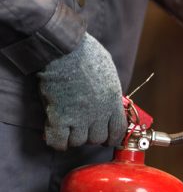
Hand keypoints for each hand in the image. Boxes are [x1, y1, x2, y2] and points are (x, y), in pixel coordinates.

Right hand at [37, 32, 127, 149]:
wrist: (64, 49)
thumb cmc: (87, 54)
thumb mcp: (109, 73)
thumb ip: (110, 91)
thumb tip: (110, 100)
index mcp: (113, 101)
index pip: (118, 131)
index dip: (112, 136)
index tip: (106, 136)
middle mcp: (99, 113)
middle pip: (97, 139)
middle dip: (90, 135)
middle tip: (83, 127)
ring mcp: (79, 117)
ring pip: (79, 141)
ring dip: (72, 137)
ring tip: (68, 128)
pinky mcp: (59, 117)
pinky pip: (59, 141)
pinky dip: (56, 141)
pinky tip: (54, 134)